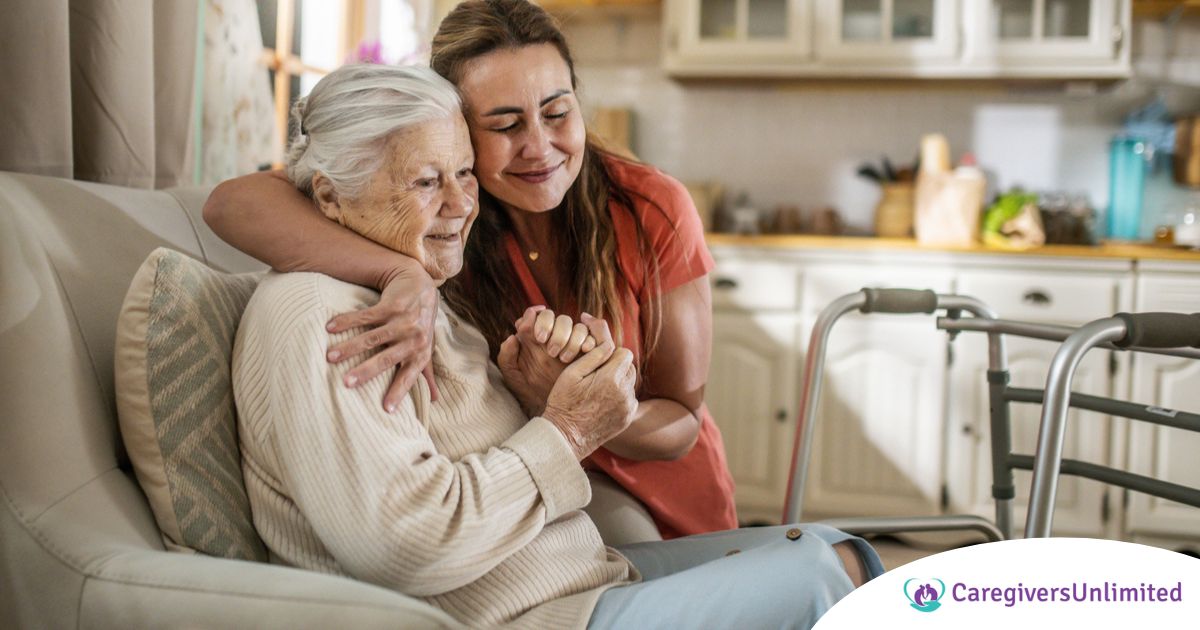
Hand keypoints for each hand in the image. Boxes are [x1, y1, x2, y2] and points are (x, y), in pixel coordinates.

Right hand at [325, 263, 439, 410]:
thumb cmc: (421, 324)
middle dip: (366, 372)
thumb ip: (427, 374)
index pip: (408, 376)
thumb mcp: (426, 348)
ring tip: (329, 357)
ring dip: (349, 347)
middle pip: (386, 358)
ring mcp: (403, 321)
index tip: (386, 409)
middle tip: (346, 383)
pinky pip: (366, 316)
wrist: (420, 285)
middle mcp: (414, 338)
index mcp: (421, 353)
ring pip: (372, 337)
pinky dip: (347, 321)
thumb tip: (435, 400)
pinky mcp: (391, 306)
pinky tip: (329, 327)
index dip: (398, 392)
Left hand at [497, 307, 596, 414]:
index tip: (538, 337)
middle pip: (556, 316)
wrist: (553, 411)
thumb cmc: (531, 393)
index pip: (535, 316)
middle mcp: (553, 335)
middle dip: (555, 329)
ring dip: (571, 338)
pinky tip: (584, 351)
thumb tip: (512, 337)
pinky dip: (588, 341)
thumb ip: (506, 358)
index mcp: (534, 338)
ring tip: (565, 358)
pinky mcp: (588, 349)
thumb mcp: (514, 378)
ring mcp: (572, 341)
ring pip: (575, 325)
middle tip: (551, 350)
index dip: (537, 320)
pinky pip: (591, 336)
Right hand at [540, 314, 638, 460]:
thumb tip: (608, 343)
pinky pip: (630, 399)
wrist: (565, 437)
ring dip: (619, 381)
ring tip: (598, 388)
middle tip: (597, 373)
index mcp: (611, 378)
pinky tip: (602, 401)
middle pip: (629, 367)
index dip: (612, 353)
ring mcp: (627, 407)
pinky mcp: (627, 418)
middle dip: (616, 366)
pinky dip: (620, 396)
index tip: (599, 359)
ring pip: (630, 383)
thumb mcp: (572, 373)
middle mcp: (624, 392)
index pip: (625, 353)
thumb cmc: (564, 402)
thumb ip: (594, 355)